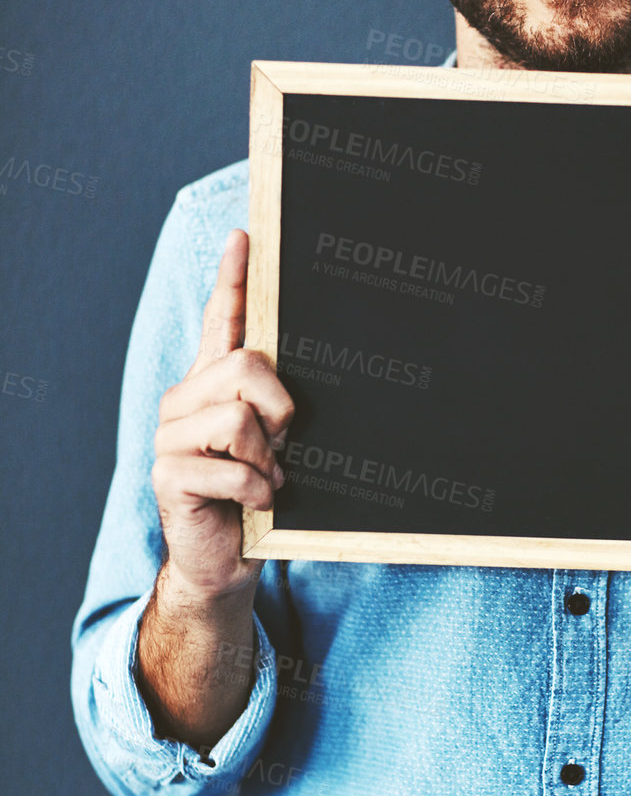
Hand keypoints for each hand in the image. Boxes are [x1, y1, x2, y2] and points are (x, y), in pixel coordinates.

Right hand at [151, 228, 294, 600]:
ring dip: (268, 458)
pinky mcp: (167, 474)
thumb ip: (278, 405)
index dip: (233, 278)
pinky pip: (233, 468)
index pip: (221, 319)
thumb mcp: (276, 442)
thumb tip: (297, 383)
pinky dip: (258, 491)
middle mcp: (186, 399)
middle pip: (247, 366)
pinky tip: (255, 503)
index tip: (246, 236)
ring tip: (265, 478)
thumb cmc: (257, 495)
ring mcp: (170, 434)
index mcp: (213, 384)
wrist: (225, 559)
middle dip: (281, 409)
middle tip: (282, 445)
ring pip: (241, 417)